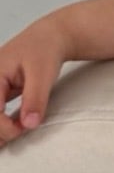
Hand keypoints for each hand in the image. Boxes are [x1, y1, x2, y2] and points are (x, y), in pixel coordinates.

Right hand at [0, 16, 70, 148]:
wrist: (49, 39)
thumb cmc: (44, 50)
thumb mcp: (43, 74)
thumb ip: (35, 99)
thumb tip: (29, 124)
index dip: (3, 125)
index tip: (22, 129)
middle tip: (19, 131)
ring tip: (13, 134)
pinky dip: (1, 124)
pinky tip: (10, 131)